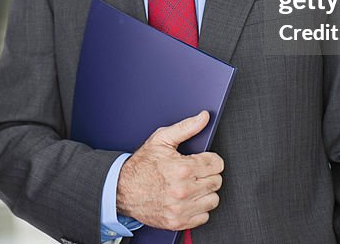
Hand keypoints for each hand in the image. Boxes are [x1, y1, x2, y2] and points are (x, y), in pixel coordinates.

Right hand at [116, 110, 223, 230]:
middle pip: (216, 181)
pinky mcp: (178, 221)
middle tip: (194, 173)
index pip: (217, 164)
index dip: (211, 160)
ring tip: (192, 186)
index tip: (203, 161)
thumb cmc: (141, 165)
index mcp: (182, 169)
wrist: (122, 189)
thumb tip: (203, 118)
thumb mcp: (161, 140)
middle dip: (208, 174)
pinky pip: (204, 217)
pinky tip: (188, 200)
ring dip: (205, 193)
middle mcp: (183, 190)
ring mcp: (181, 208)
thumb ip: (186, 127)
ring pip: (213, 200)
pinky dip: (198, 209)